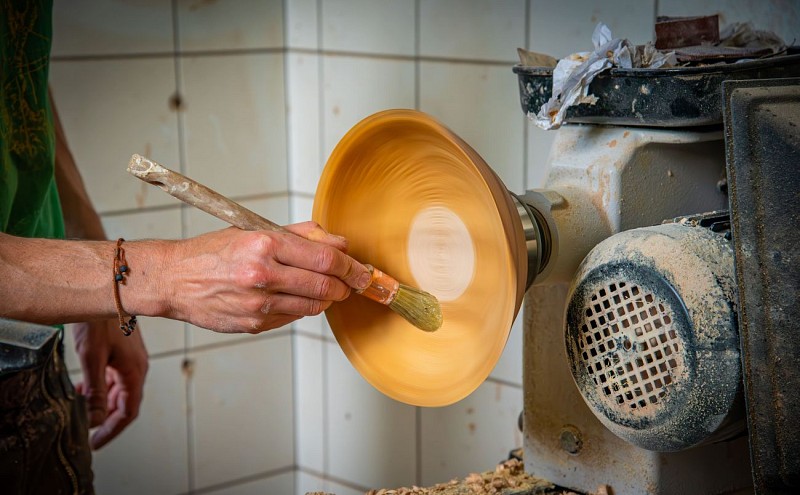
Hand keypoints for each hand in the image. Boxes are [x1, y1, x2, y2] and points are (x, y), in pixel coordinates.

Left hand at [72, 318, 148, 448]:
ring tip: (82, 412)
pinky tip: (84, 390)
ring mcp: (131, 360)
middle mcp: (137, 368)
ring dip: (103, 404)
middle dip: (107, 419)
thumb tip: (95, 419)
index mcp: (135, 372)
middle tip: (87, 433)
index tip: (96, 442)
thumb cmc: (100, 322)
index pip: (128, 412)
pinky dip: (101, 389)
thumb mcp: (93, 360)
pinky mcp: (123, 354)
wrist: (109, 292)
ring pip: (119, 392)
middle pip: (125, 403)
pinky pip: (115, 379)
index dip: (112, 430)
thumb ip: (95, 392)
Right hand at [163, 222, 370, 332]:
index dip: (351, 265)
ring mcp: (258, 304)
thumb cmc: (213, 252)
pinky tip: (296, 297)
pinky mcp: (254, 324)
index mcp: (264, 245)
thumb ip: (301, 234)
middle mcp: (262, 275)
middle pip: (325, 285)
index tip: (362, 269)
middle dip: (346, 285)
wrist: (174, 280)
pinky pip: (293, 317)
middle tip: (352, 281)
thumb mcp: (254, 230)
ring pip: (313, 305)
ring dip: (327, 298)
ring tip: (326, 288)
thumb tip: (339, 242)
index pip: (325, 257)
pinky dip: (303, 307)